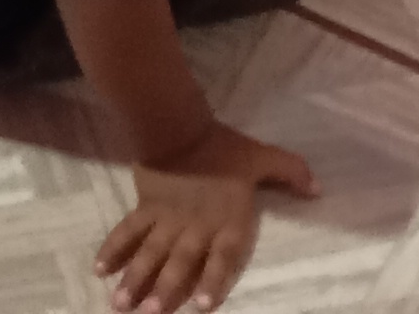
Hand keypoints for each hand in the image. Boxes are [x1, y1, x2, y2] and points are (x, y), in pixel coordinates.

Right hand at [98, 124, 316, 313]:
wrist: (178, 124)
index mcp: (225, 223)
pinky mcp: (144, 208)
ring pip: (149, 255)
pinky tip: (100, 269)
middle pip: (179, 265)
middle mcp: (195, 229)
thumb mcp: (262, 157)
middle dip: (164, 292)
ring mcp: (166, 221)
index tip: (200, 308)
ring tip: (119, 305)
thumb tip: (319, 190)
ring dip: (135, 280)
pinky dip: (114, 250)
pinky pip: (127, 232)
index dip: (212, 284)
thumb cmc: (222, 147)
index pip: (221, 261)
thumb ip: (290, 172)